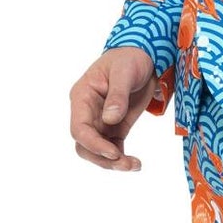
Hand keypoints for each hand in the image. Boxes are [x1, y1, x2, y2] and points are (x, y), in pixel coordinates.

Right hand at [69, 47, 159, 170]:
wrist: (143, 56)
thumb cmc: (130, 58)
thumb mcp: (124, 72)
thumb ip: (117, 95)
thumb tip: (110, 119)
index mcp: (82, 97)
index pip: (79, 128)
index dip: (93, 144)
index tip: (113, 153)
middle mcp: (87, 112)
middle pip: (85, 144)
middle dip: (102, 158)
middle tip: (126, 164)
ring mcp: (100, 122)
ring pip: (97, 151)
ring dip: (113, 163)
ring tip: (135, 165)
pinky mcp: (115, 127)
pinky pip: (113, 148)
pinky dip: (122, 159)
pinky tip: (135, 163)